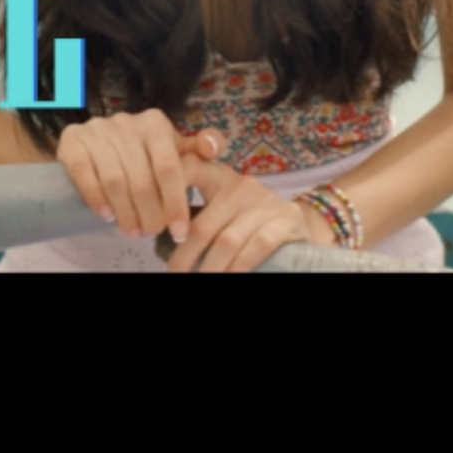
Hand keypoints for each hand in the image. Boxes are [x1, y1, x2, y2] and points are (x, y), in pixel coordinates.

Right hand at [56, 111, 226, 244]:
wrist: (94, 143)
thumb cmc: (143, 152)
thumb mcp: (171, 149)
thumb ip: (196, 151)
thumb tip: (213, 148)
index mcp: (155, 124)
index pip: (169, 168)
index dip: (175, 203)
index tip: (179, 231)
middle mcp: (126, 122)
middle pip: (142, 179)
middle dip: (150, 213)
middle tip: (153, 233)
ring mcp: (97, 130)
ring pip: (115, 180)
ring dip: (125, 212)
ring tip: (133, 231)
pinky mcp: (73, 140)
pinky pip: (84, 173)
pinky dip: (96, 197)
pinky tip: (106, 216)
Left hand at [166, 160, 336, 273]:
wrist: (298, 222)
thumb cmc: (248, 218)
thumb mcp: (223, 206)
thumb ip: (195, 213)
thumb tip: (155, 234)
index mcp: (219, 177)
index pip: (188, 170)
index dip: (167, 195)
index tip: (154, 229)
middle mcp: (240, 186)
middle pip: (201, 226)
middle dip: (183, 258)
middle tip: (173, 275)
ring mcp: (264, 203)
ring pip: (227, 241)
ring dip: (209, 269)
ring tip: (199, 281)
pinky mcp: (285, 221)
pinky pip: (257, 245)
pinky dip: (240, 266)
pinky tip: (230, 277)